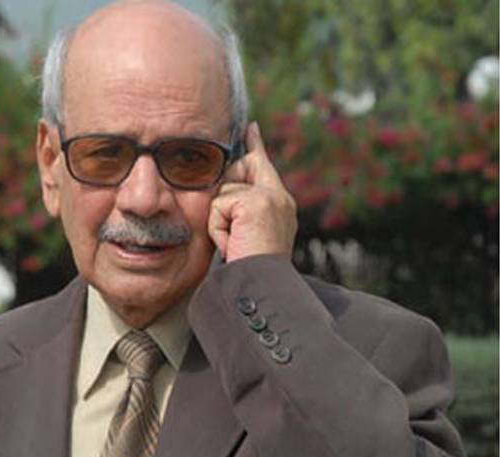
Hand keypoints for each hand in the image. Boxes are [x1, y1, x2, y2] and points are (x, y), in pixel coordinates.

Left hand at [208, 121, 297, 261]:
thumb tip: (222, 196)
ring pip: (223, 193)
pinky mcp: (256, 202)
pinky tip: (231, 245)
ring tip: (234, 246)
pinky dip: (218, 228)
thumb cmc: (251, 272)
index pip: (264, 167)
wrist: (261, 287)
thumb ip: (241, 214)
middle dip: (225, 194)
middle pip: (239, 172)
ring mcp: (270, 197)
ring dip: (220, 223)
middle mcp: (280, 198)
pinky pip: (218, 205)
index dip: (256, 146)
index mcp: (281, 205)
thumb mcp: (247, 238)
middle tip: (232, 229)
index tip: (251, 128)